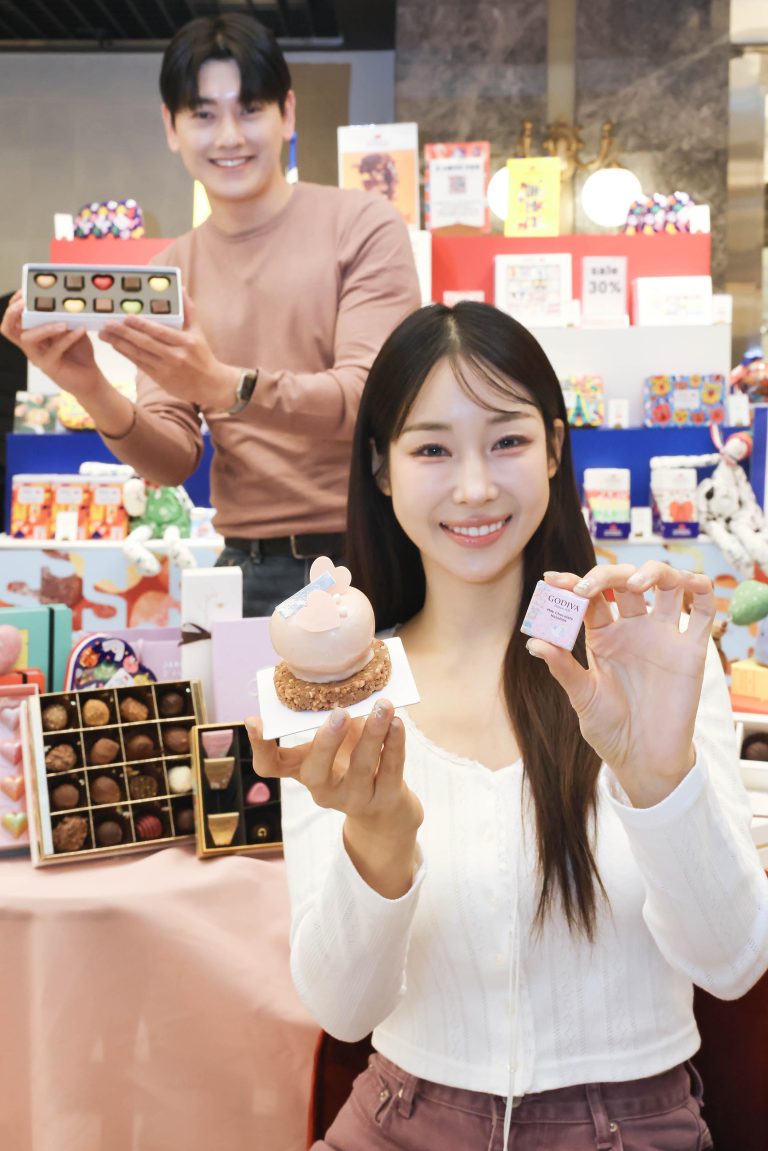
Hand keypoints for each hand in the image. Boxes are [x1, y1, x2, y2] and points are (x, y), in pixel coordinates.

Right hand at [0, 290, 100, 397]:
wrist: (90, 376)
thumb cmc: (78, 351)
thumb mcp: (70, 328)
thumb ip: (63, 316)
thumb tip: (63, 301)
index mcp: (32, 334)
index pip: (13, 319)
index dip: (13, 305)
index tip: (24, 291)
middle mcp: (30, 345)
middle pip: (9, 329)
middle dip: (13, 313)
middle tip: (25, 304)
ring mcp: (37, 357)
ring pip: (28, 339)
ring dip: (44, 328)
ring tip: (62, 322)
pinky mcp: (49, 366)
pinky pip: (54, 349)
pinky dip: (68, 338)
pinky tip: (80, 330)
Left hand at [98, 291, 238, 408]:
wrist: (210, 385)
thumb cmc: (203, 356)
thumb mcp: (199, 332)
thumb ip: (189, 310)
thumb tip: (180, 288)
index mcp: (186, 342)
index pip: (160, 331)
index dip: (141, 324)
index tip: (125, 316)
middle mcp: (176, 356)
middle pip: (145, 343)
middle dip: (124, 333)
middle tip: (107, 324)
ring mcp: (167, 369)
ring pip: (139, 354)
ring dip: (119, 344)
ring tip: (104, 334)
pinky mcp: (161, 379)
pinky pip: (140, 365)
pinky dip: (127, 355)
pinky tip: (116, 346)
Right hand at [247, 701, 422, 897]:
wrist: (386, 807)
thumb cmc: (353, 760)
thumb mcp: (337, 741)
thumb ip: (333, 715)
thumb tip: (342, 673)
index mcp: (303, 770)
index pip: (270, 766)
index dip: (259, 746)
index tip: (254, 720)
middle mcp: (323, 789)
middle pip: (316, 771)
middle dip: (327, 742)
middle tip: (339, 713)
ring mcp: (354, 799)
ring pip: (362, 768)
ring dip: (373, 734)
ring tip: (383, 705)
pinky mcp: (385, 801)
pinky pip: (391, 770)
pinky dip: (395, 744)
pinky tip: (397, 722)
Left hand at [526, 563, 715, 806]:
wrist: (644, 759)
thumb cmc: (610, 730)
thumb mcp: (582, 698)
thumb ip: (563, 668)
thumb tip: (533, 643)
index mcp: (603, 636)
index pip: (590, 597)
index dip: (572, 584)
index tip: (552, 580)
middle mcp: (633, 629)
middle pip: (624, 583)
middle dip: (607, 574)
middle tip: (588, 586)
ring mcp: (663, 635)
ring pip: (666, 585)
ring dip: (654, 571)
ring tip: (637, 582)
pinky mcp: (691, 649)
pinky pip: (704, 611)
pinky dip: (702, 588)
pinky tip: (690, 583)